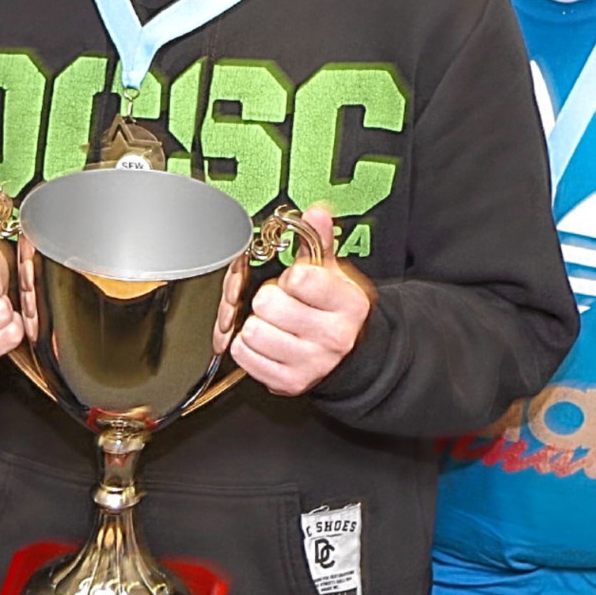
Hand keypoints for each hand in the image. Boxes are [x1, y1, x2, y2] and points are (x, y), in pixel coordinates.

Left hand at [232, 207, 371, 395]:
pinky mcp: (288, 382)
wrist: (351, 358)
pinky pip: (243, 355)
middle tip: (283, 303)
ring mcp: (311, 363)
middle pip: (268, 304)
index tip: (298, 281)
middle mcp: (333, 337)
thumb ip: (320, 241)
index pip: (300, 279)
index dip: (292, 275)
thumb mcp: (334, 274)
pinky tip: (267, 341)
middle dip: (269, 298)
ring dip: (257, 323)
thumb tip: (315, 212)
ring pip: (252, 331)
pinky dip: (248, 347)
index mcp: (348, 305)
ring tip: (275, 323)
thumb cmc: (335, 312)